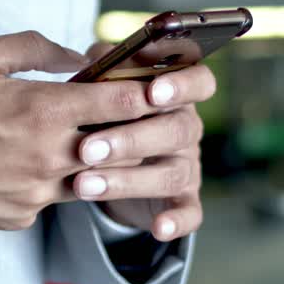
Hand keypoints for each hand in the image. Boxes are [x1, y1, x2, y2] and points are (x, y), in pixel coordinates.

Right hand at [0, 32, 164, 230]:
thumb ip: (35, 49)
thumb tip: (78, 56)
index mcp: (40, 111)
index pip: (122, 101)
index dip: (152, 90)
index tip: (170, 83)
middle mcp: (47, 158)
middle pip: (119, 144)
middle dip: (134, 128)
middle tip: (146, 113)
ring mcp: (35, 196)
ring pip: (91, 175)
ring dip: (98, 157)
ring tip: (90, 136)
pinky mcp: (20, 219)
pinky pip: (53, 196)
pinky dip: (53, 178)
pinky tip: (30, 162)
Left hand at [72, 43, 214, 241]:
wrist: (117, 162)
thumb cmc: (111, 114)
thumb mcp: (107, 89)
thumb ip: (106, 69)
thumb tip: (95, 56)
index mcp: (175, 94)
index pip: (198, 81)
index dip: (180, 85)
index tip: (152, 92)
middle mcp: (187, 128)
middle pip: (176, 130)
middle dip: (130, 140)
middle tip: (88, 149)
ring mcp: (187, 166)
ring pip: (170, 173)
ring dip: (127, 180)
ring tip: (84, 185)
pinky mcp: (184, 200)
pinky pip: (188, 212)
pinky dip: (176, 221)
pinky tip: (158, 228)